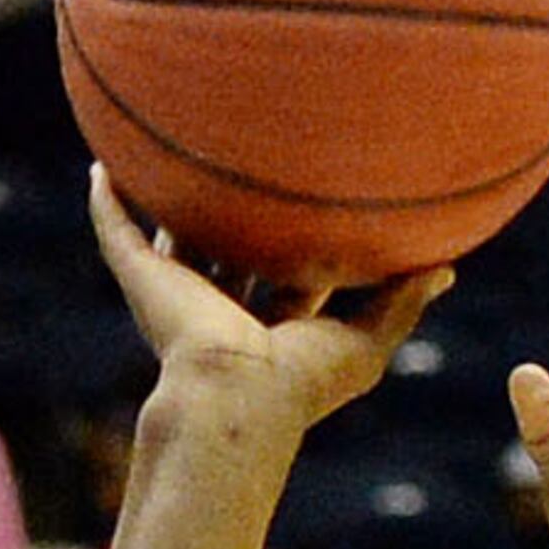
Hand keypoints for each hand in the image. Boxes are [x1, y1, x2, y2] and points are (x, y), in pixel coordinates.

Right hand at [89, 166, 445, 428]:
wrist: (234, 396)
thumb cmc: (300, 384)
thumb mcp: (364, 343)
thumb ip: (401, 304)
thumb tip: (447, 268)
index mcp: (270, 328)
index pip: (285, 280)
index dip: (301, 248)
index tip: (316, 204)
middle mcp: (222, 310)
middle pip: (228, 254)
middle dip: (235, 221)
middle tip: (247, 165)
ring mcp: (178, 294)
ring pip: (173, 239)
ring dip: (171, 204)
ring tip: (169, 152)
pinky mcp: (143, 281)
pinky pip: (116, 232)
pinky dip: (107, 201)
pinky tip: (102, 165)